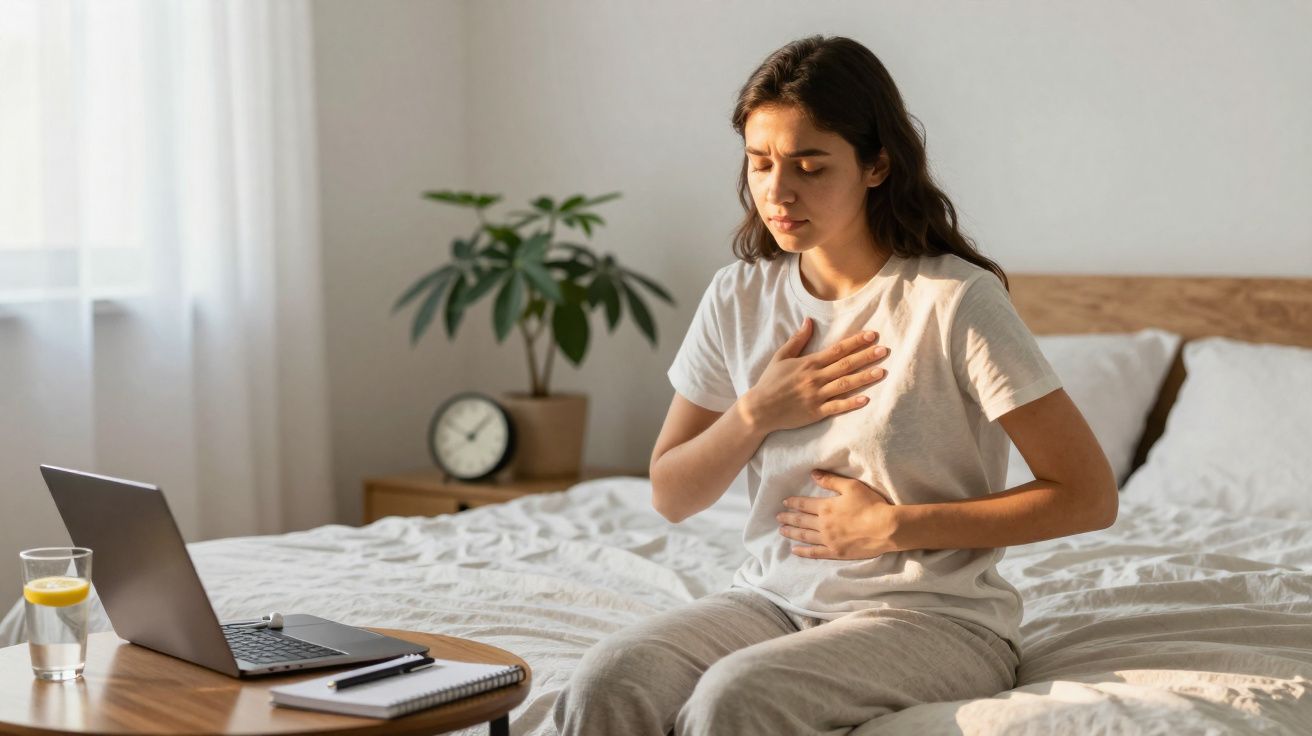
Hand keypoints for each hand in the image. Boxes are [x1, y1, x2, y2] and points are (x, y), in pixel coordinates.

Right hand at [741, 317, 890, 434]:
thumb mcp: (780, 357)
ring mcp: (816, 395)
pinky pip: (837, 407)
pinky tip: (866, 399)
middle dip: (866, 356)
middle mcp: (815, 378)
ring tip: (882, 371)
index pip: (837, 349)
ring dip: (864, 378)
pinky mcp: (816, 412)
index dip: (856, 341)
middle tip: (884, 350)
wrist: (758, 409)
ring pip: (845, 384)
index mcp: (809, 363)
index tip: (872, 335)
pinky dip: (851, 404)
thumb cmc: (770, 382)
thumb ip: (797, 340)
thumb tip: (809, 321)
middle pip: (846, 365)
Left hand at [776, 468, 897, 558]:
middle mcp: (823, 525)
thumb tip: (812, 473)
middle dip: (788, 518)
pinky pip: (815, 553)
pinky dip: (803, 552)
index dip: (793, 503)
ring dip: (792, 533)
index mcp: (826, 507)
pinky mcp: (835, 553)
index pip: (804, 504)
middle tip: (778, 517)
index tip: (784, 502)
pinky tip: (795, 551)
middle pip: (801, 521)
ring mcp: (828, 540)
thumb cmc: (870, 505)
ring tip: (781, 531)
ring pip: (805, 536)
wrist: (885, 528)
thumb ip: (830, 480)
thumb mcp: (851, 486)